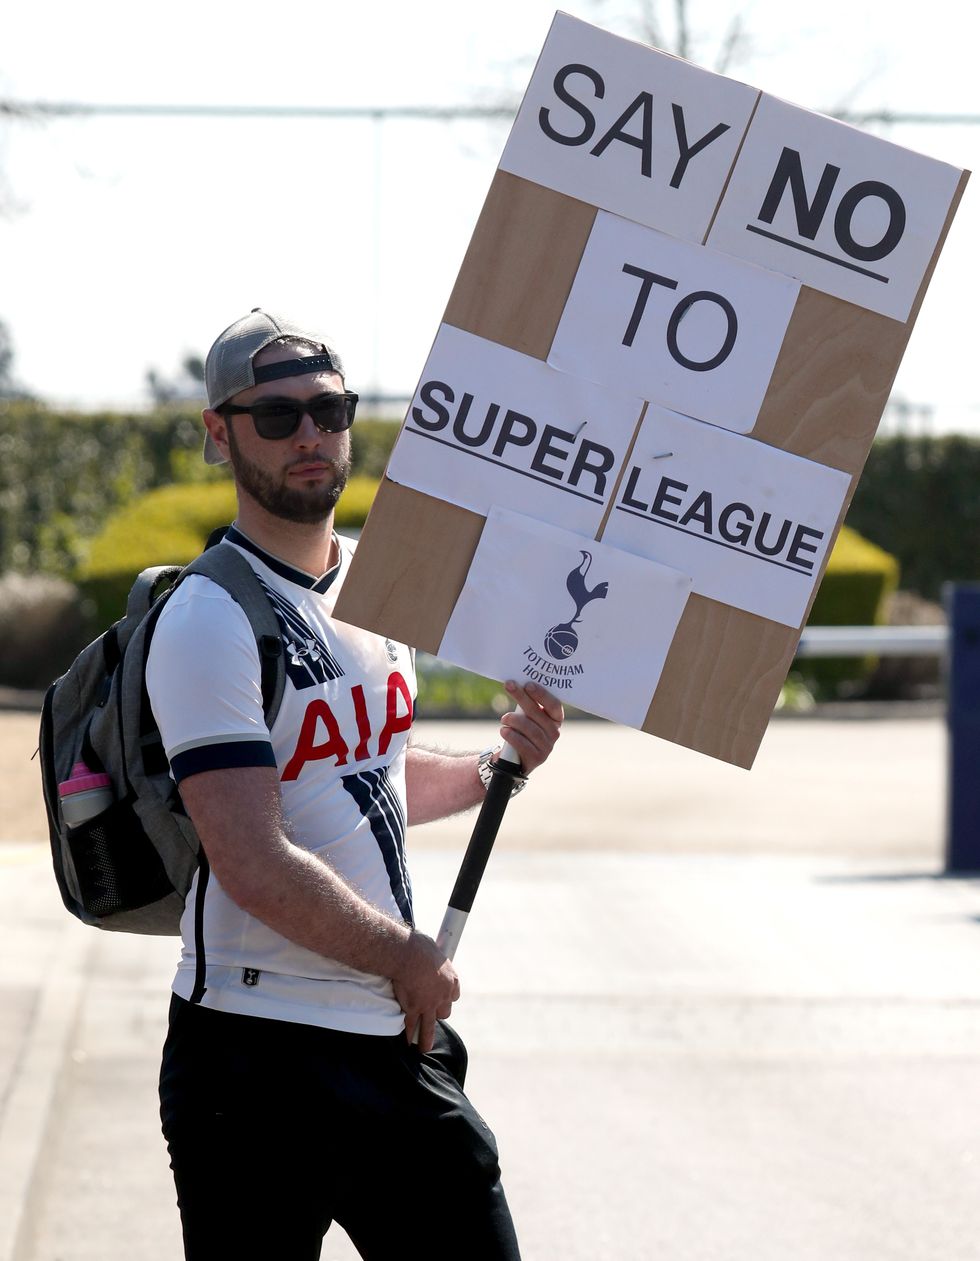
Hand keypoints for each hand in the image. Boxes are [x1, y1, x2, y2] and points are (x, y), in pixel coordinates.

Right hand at [391, 929, 459, 1052]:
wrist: (411, 955)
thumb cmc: (421, 947)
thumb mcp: (433, 951)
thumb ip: (432, 957)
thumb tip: (426, 949)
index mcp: (451, 980)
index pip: (453, 995)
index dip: (446, 998)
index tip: (441, 999)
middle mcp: (442, 996)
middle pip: (444, 1012)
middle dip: (437, 1014)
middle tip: (429, 1016)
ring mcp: (428, 1005)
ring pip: (428, 1027)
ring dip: (426, 1039)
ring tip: (424, 1048)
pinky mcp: (414, 1008)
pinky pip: (411, 1025)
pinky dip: (408, 1034)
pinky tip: (407, 1042)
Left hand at [498, 680, 563, 775]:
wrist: (517, 758)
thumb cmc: (523, 731)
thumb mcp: (527, 716)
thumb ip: (527, 703)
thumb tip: (514, 683)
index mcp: (556, 719)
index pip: (554, 705)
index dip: (542, 695)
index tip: (528, 685)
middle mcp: (554, 732)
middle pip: (538, 714)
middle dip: (522, 698)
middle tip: (509, 686)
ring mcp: (547, 747)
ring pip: (531, 729)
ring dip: (514, 720)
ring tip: (504, 718)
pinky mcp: (537, 758)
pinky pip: (524, 744)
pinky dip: (512, 736)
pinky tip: (504, 730)